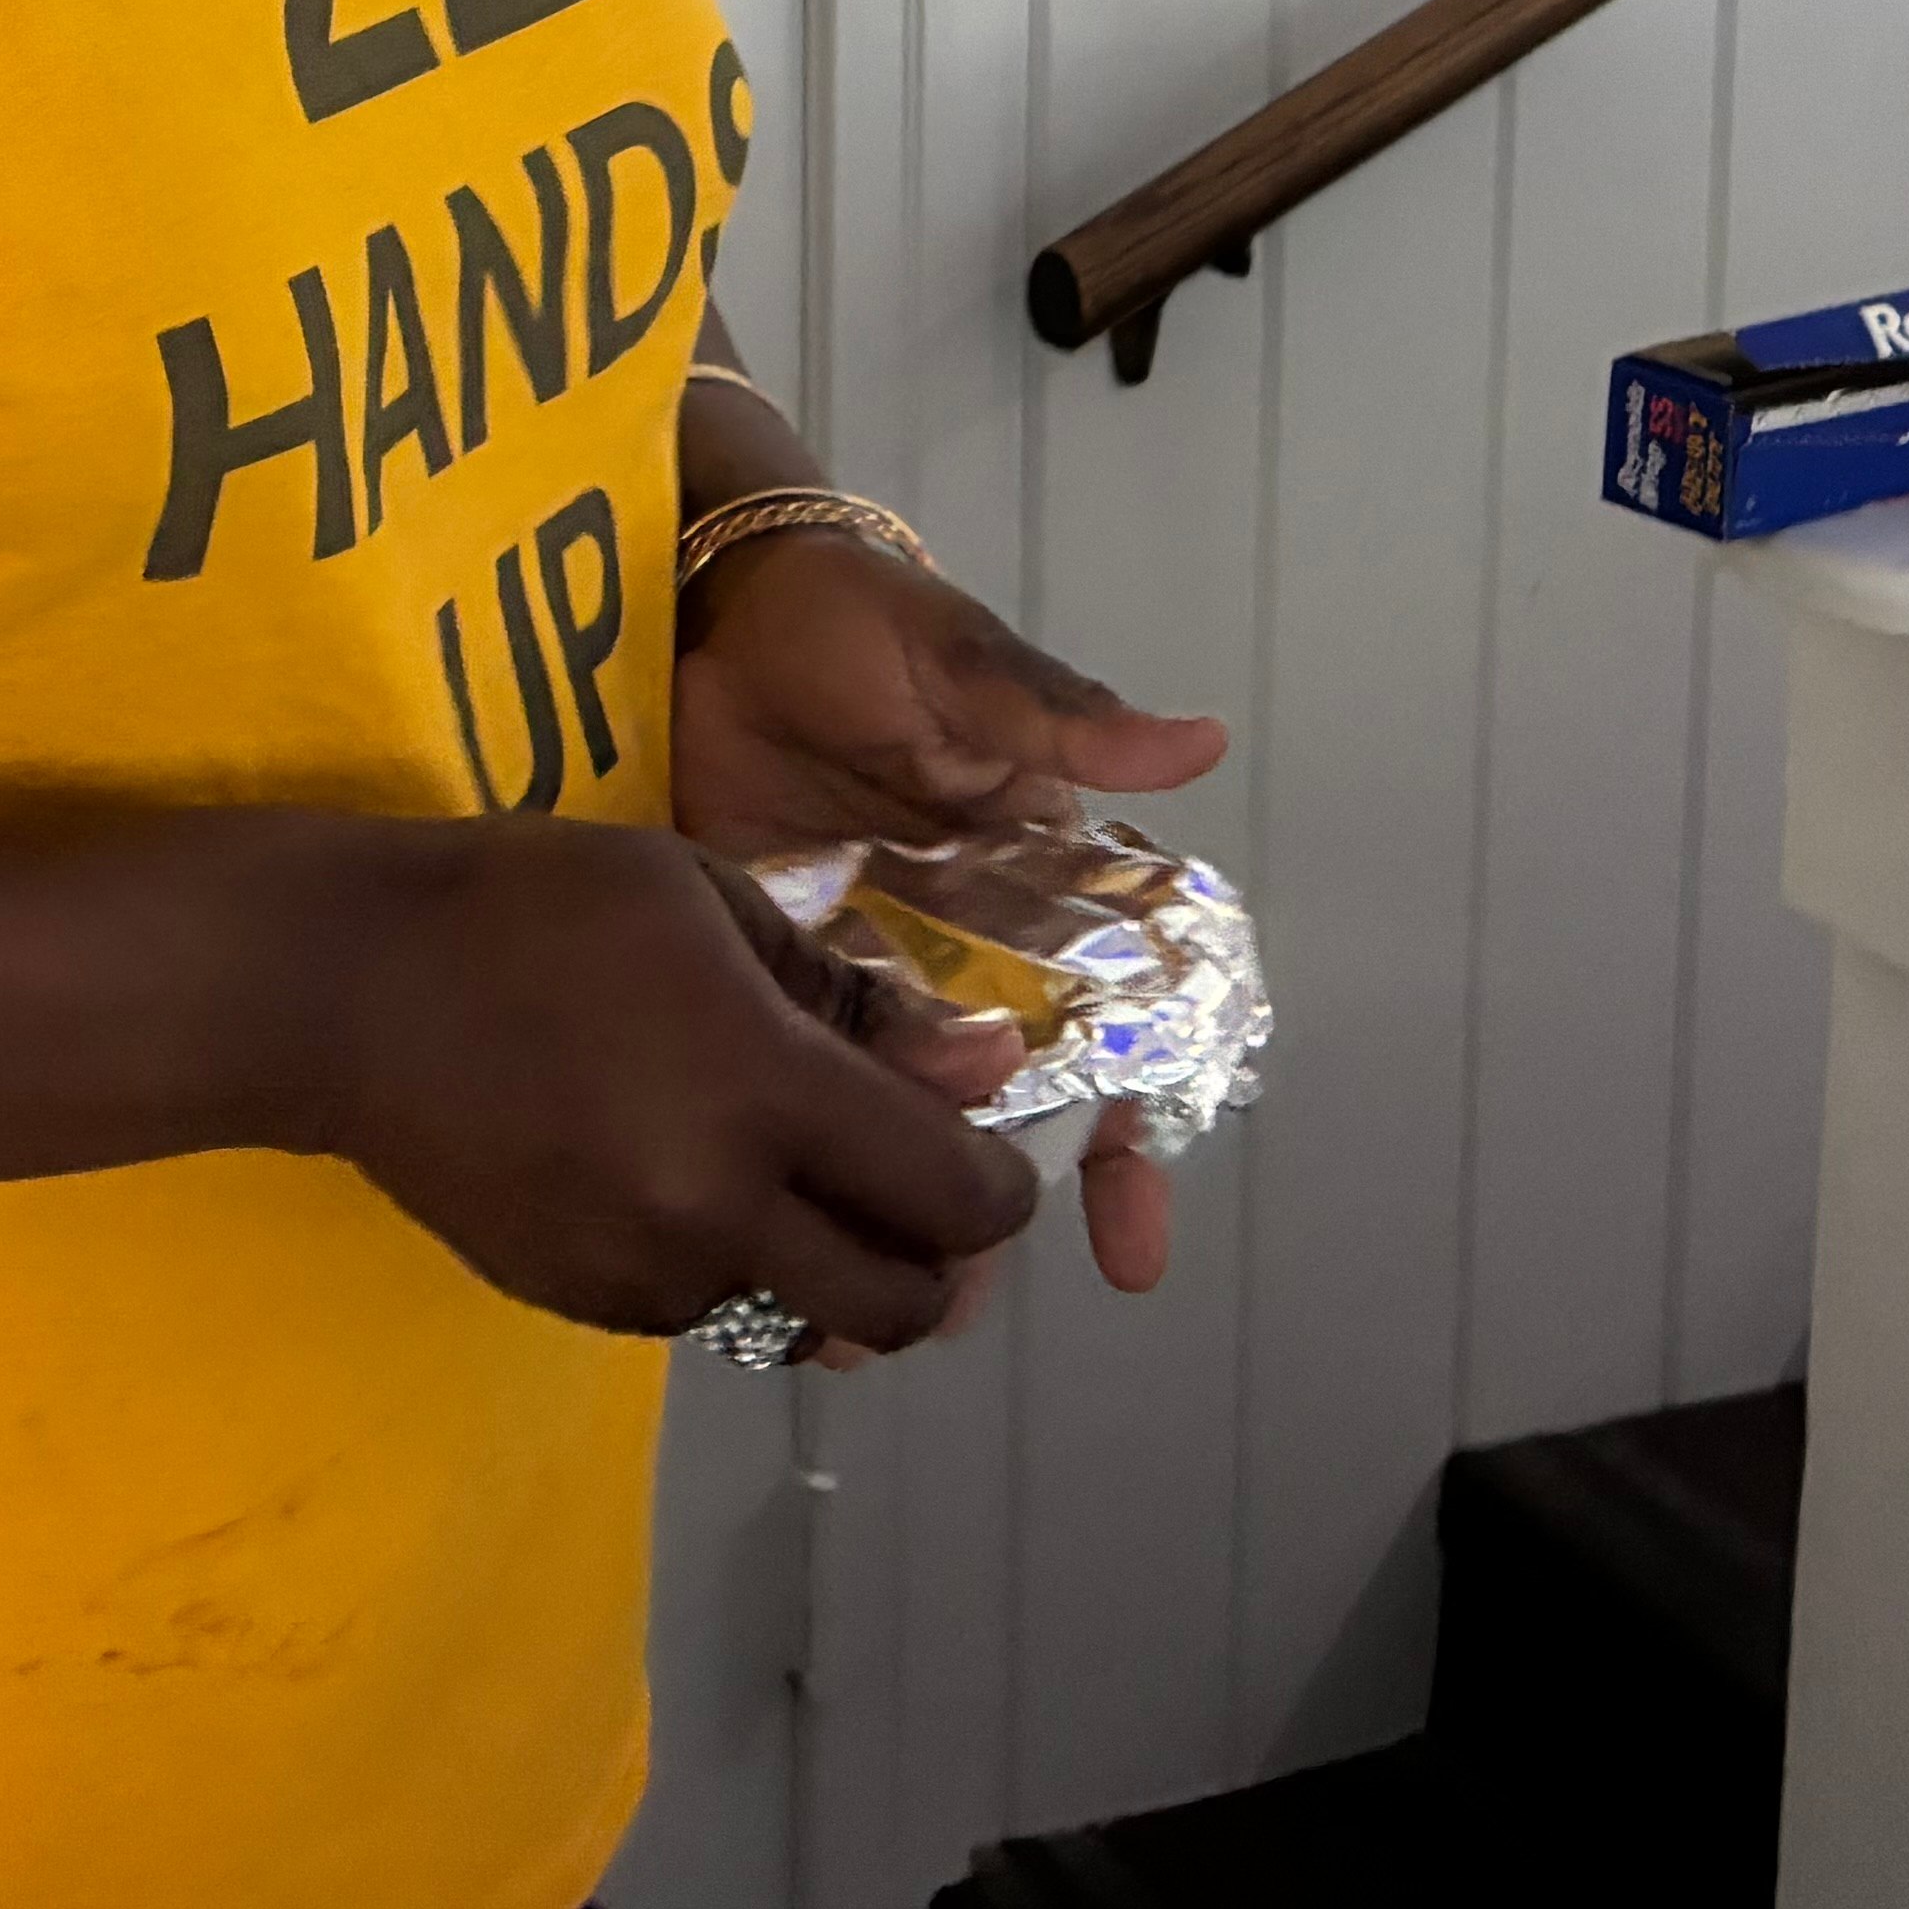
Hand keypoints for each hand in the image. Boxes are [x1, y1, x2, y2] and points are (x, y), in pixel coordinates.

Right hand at [280, 820, 1041, 1355]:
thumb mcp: (708, 901)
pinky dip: (721, 1265)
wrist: (348, 991)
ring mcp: (643, 1272)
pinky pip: (702, 1312)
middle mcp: (717, 1208)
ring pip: (800, 1317)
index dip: (1000, 1187)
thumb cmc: (536, 908)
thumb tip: (978, 1068)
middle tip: (901, 1194)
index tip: (983, 1151)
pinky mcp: (580, 1301)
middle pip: (901, 1308)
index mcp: (765, 1091)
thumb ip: (851, 1001)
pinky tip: (667, 1177)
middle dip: (933, 1262)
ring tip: (766, 1170)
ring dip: (817, 1264)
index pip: (956, 1198)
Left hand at [676, 527, 1228, 1297]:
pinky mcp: (771, 966)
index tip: (1135, 1228)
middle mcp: (963, 946)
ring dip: (900, 1200)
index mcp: (1035, 883)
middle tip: (971, 1288)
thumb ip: (1060, 721)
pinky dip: (806, 1151)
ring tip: (876, 1305)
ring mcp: (866, 965)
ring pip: (907, 1109)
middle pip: (1011, 1102)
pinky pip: (803, 1074)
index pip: (1116, 1026)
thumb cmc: (851, 619)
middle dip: (1004, 1202)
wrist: (707, 604)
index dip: (1134, 1130)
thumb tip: (1201, 740)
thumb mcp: (956, 663)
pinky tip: (783, 1233)